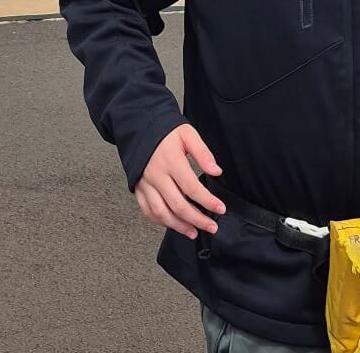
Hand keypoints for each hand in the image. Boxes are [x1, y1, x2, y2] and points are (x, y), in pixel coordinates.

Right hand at [134, 124, 224, 239]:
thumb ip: (202, 152)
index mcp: (170, 160)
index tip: (220, 208)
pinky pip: (147, 211)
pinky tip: (173, 224)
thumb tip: (216, 171)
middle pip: (177, 205)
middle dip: (197, 219)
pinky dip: (160, 221)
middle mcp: (156, 175)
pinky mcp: (138, 188)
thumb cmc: (165, 132)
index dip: (207, 201)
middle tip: (211, 226)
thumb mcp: (187, 134)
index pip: (191, 187)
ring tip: (194, 232)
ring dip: (179, 226)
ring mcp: (145, 183)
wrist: (140, 127)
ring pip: (161, 212)